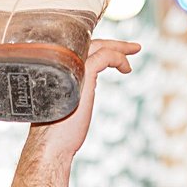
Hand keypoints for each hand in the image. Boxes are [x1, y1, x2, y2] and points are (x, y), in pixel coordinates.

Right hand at [28, 38, 139, 159]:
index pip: (80, 49)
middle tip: (133, 47)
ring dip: (119, 47)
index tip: (115, 53)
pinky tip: (126, 68)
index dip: (99, 47)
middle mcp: (62, 63)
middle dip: (113, 43)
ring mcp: (71, 66)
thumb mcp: (67, 102)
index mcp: (56, 69)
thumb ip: (76, 88)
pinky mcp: (84, 72)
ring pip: (99, 46)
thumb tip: (91, 85)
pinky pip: (106, 56)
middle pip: (90, 43)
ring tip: (134, 50)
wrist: (51, 144)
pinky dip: (118, 58)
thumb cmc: (56, 131)